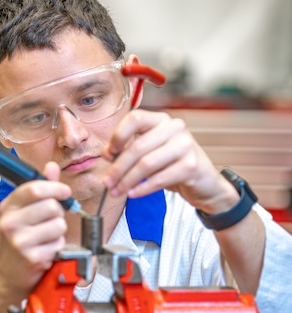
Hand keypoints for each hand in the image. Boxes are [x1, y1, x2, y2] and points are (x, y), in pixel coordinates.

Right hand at [0, 161, 71, 305]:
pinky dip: (57, 247)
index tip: (64, 192)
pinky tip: (45, 251)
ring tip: (45, 238)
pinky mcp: (32, 257)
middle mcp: (10, 222)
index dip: (55, 188)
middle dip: (57, 214)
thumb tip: (51, 167)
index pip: (34, 188)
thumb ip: (39, 189)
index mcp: (8, 207)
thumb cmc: (17, 240)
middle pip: (52, 206)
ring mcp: (20, 241)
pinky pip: (59, 244)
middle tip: (48, 223)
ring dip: (58, 232)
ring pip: (58, 225)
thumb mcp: (22, 212)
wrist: (7, 275)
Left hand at [101, 109, 236, 212]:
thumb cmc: (171, 165)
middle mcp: (174, 128)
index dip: (118, 136)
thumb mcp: (148, 154)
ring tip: (116, 191)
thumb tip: (107, 153)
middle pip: (137, 147)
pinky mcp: (191, 165)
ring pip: (146, 164)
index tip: (108, 154)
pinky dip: (143, 188)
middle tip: (107, 182)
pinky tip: (133, 193)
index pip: (135, 118)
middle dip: (118, 168)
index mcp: (161, 120)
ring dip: (127, 181)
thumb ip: (127, 150)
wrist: (204, 183)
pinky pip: (159, 178)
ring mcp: (185, 145)